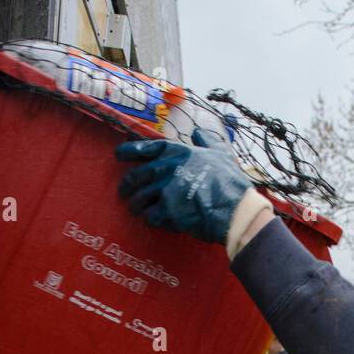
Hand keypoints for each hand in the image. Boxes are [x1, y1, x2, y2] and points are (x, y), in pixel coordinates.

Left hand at [115, 128, 253, 243]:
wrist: (234, 210)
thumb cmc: (230, 182)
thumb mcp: (221, 154)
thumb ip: (208, 141)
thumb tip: (199, 132)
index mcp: (178, 153)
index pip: (147, 148)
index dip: (130, 150)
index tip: (118, 154)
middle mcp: (167, 169)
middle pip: (136, 175)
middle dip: (126, 184)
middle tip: (123, 191)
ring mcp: (165, 191)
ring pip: (139, 198)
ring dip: (136, 206)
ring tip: (135, 210)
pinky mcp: (166, 212)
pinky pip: (149, 216)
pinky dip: (150, 220)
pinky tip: (154, 221)